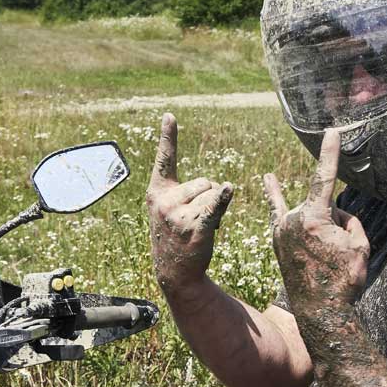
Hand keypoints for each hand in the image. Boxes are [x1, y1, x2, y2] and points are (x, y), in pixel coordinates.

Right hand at [146, 113, 234, 301]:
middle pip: (205, 181)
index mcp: (157, 192)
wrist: (174, 271)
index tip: (169, 115)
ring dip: (217, 209)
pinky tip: (229, 190)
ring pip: (214, 194)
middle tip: (198, 218)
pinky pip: (214, 208)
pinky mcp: (196, 229)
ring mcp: (178, 216)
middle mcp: (164, 202)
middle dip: (210, 196)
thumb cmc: (176, 235)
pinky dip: (223, 200)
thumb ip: (184, 191)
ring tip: (203, 228)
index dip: (167, 137)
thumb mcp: (170, 209)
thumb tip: (224, 186)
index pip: (164, 160)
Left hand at [263, 129, 369, 318]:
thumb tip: (334, 215)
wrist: (321, 312)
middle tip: (338, 254)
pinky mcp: (277, 241)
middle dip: (336, 222)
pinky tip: (267, 180)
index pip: (325, 177)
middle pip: (322, 205)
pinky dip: (275, 197)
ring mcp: (281, 231)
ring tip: (323, 255)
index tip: (332, 132)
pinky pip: (279, 214)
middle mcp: (292, 220)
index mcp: (313, 217)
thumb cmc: (343, 279)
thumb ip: (348, 220)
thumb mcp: (359, 245)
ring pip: (309, 214)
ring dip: (321, 229)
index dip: (330, 153)